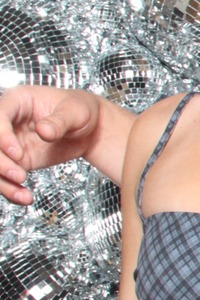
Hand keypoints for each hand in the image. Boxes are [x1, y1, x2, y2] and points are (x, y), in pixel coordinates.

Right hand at [0, 85, 105, 203]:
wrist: (90, 129)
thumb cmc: (81, 111)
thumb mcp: (76, 112)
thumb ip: (59, 121)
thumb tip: (44, 131)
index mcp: (18, 101)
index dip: (2, 136)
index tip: (18, 153)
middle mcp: (7, 123)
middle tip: (19, 175)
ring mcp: (9, 143)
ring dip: (2, 181)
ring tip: (24, 195)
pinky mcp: (15, 161)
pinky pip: (4, 177)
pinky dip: (10, 190)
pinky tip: (25, 198)